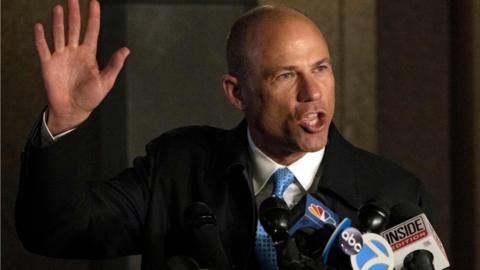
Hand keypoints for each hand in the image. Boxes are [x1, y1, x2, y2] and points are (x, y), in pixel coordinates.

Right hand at [34, 0, 128, 133]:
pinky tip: (39, 26)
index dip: (93, 17)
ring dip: (58, 21)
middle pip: (74, 28)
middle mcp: (74, 52)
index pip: (91, 31)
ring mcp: (61, 57)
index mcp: (89, 54)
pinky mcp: (49, 64)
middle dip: (74, 13)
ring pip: (59, 34)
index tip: (94, 2)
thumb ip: (114, 65)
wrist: (73, 110)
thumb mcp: (106, 82)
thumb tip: (126, 50)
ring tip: (59, 8)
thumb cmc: (91, 97)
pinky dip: (41, 38)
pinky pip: (43, 48)